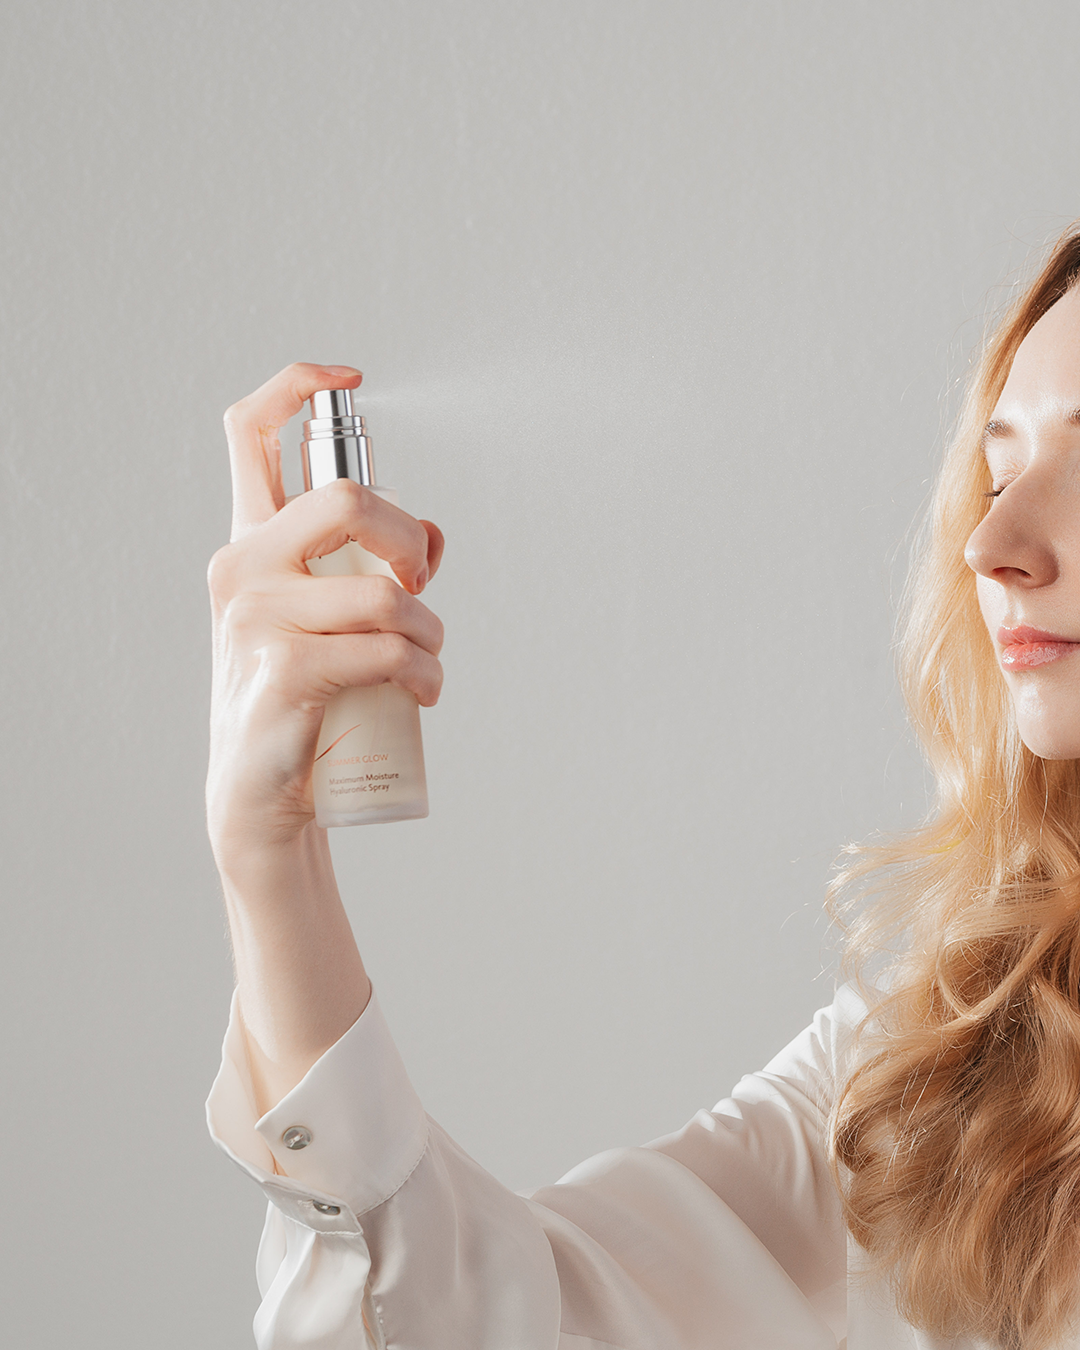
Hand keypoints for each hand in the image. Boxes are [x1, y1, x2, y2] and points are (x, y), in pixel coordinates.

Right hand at [206, 363, 444, 859]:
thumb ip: (374, 565)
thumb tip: (432, 533)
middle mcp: (242, 565)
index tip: (351, 377)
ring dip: (432, 632)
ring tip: (428, 662)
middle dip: (411, 539)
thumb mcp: (331, 617)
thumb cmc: (306, 696)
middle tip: (420, 583)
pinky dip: (425, 672)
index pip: (249, 431)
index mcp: (250, 541)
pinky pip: (387, 649)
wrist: (262, 791)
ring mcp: (256, 616)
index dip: (298, 384)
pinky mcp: (284, 669)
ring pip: (386, 592)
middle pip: (348, 498)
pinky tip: (424, 692)